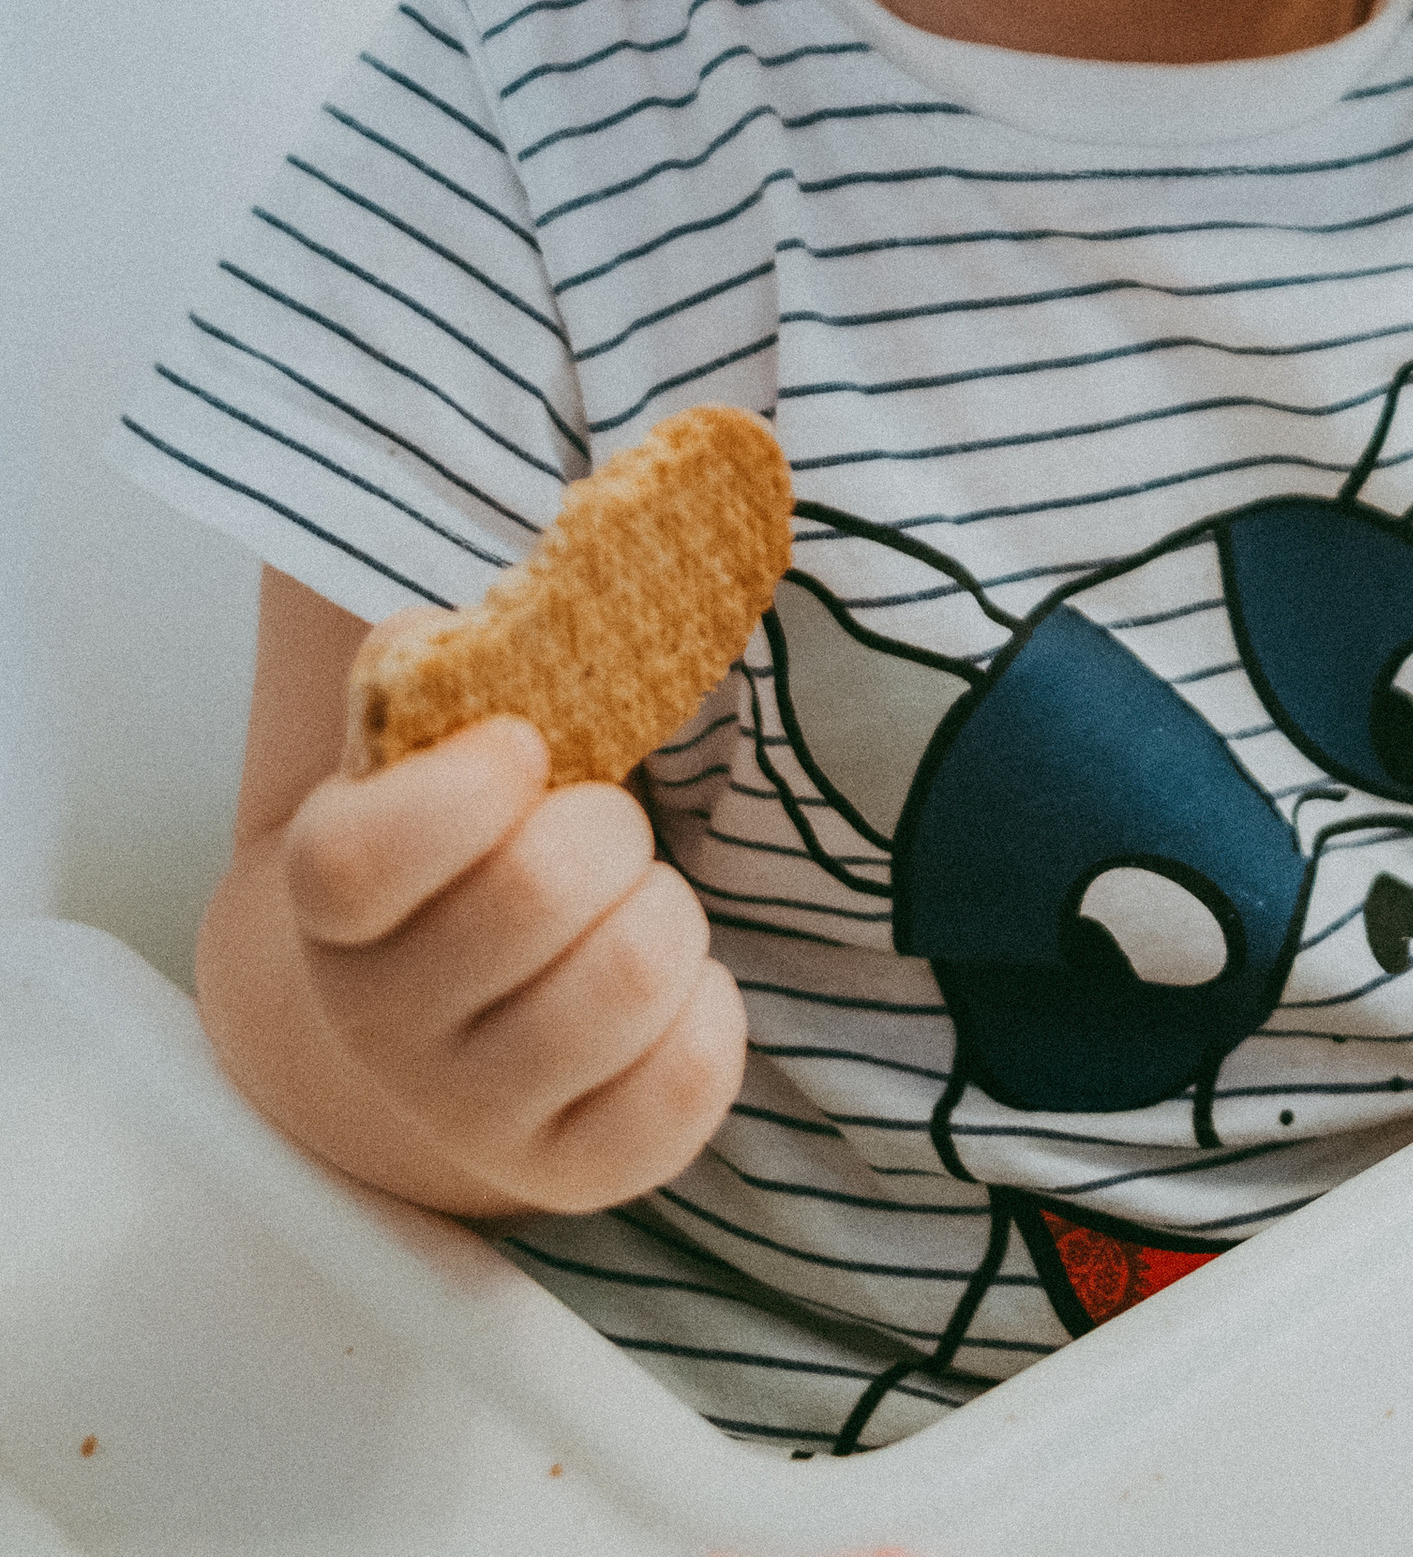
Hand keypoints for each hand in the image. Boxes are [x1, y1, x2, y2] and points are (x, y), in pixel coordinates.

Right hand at [280, 706, 746, 1214]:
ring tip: (635, 905)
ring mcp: (471, 1115)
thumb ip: (432, 666)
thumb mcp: (424, 748)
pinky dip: (711, 1005)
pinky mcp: (572, 1173)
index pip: (361, 858)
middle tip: (603, 831)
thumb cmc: (466, 846)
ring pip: (630, 974)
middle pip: (538, 892)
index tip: (523, 750)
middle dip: (608, 828)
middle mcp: (380, 1026)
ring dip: (667, 908)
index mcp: (331, 907)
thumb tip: (476, 609)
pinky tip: (673, 987)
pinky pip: (689, 1076)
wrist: (445, 1022)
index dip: (466, 786)